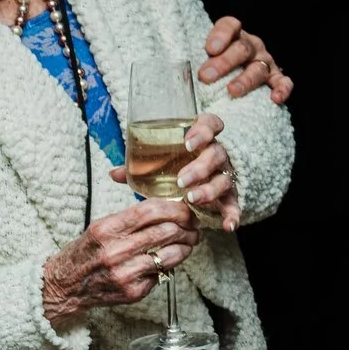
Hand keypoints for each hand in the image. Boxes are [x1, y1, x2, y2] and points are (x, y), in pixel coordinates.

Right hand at [41, 200, 198, 322]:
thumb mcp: (101, 227)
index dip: (176, 208)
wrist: (64, 286)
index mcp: (106, 229)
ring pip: (172, 254)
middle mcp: (115, 251)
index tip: (187, 209)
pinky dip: (170, 265)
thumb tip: (169, 208)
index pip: (151, 211)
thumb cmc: (86, 253)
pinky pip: (163, 274)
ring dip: (187, 246)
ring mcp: (125, 273)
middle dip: (188, 227)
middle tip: (194, 226)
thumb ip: (131, 218)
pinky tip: (168, 260)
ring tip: (189, 242)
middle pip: (168, 231)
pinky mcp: (133, 291)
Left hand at [109, 114, 243, 227]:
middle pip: (216, 154)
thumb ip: (140, 166)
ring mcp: (224, 174)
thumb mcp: (161, 161)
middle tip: (181, 180)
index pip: (211, 124)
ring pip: (223, 179)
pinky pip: (234, 204)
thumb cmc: (178, 165)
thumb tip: (114, 173)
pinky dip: (233, 214)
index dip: (202, 131)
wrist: (204, 178)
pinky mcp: (229, 194)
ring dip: (209, 189)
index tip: (187, 142)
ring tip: (192, 199)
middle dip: (200, 167)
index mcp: (201, 139)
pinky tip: (228, 225)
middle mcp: (217, 154)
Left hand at [196, 16, 292, 105]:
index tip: (210, 49)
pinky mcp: (276, 77)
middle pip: (241, 49)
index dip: (220, 35)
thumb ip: (189, 61)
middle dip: (224, 63)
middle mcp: (251, 46)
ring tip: (232, 91)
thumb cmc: (212, 67)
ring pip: (259, 68)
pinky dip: (282, 89)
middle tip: (206, 76)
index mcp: (233, 35)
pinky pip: (283, 81)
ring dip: (245, 80)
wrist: (234, 77)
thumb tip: (161, 71)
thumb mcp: (201, 58)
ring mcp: (265, 62)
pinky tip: (275, 99)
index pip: (229, 26)